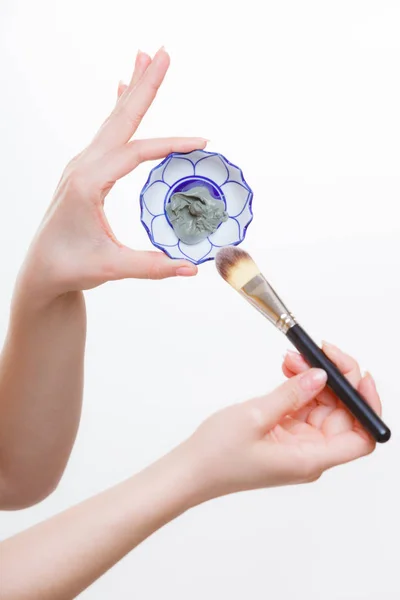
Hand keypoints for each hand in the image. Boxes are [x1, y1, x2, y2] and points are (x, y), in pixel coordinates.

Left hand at [18, 48, 205, 301]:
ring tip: (146, 58)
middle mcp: (83, 167)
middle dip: (143, 85)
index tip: (202, 142)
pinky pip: (107, 133)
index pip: (135, 154)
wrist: (42, 270)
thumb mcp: (111, 267)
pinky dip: (119, 109)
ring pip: (112, 120)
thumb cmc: (70, 267)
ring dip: (132, 90)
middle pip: (120, 119)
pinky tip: (122, 91)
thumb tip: (192, 269)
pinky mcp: (85, 170)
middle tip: (163, 53)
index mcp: (87, 184)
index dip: (170, 145)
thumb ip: (152, 267)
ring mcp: (82, 165)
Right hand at [185, 343, 379, 501]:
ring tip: (291, 358)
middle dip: (333, 380)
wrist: (189, 471)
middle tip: (316, 353)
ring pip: (322, 407)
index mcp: (310, 458)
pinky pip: (302, 408)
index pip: (361, 437)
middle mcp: (309, 454)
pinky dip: (297, 388)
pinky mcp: (283, 437)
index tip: (357, 376)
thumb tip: (321, 375)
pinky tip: (286, 370)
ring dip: (312, 379)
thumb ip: (292, 394)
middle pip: (343, 416)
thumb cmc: (217, 455)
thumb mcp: (255, 416)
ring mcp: (297, 445)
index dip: (367, 406)